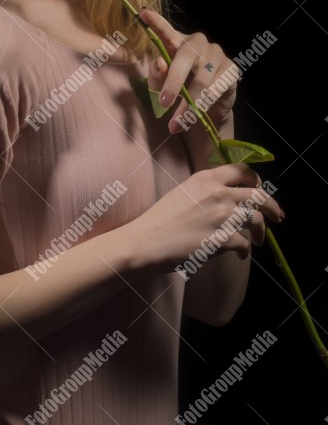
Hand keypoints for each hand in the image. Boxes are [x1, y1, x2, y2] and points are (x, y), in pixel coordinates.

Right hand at [125, 163, 283, 273]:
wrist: (147, 240)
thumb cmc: (160, 219)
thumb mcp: (183, 191)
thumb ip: (206, 190)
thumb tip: (226, 197)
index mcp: (206, 178)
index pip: (243, 170)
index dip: (256, 180)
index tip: (259, 189)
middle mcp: (218, 192)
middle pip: (259, 195)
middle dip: (272, 206)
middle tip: (277, 216)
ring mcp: (222, 215)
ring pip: (256, 219)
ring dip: (260, 232)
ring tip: (259, 240)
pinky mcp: (223, 238)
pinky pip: (245, 243)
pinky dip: (245, 250)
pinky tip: (241, 254)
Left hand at [139, 8, 237, 133]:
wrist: (209, 108)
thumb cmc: (180, 90)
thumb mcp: (161, 86)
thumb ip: (157, 75)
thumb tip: (160, 64)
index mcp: (177, 42)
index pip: (166, 31)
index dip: (156, 22)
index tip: (143, 12)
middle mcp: (198, 42)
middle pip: (185, 58)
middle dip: (173, 83)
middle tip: (163, 104)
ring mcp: (216, 53)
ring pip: (201, 81)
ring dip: (187, 106)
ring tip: (175, 125)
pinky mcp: (231, 68)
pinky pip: (216, 89)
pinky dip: (203, 106)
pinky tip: (196, 117)